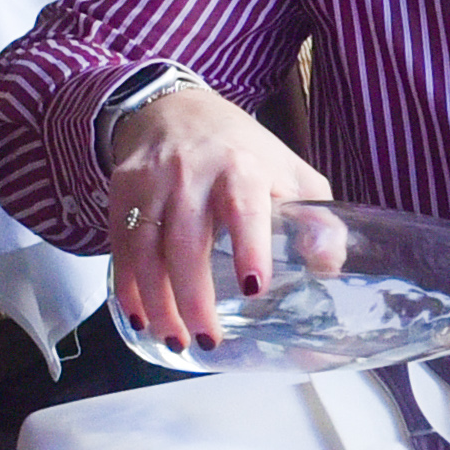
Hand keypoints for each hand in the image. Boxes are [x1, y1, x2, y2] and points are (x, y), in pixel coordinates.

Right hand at [100, 74, 347, 346]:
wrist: (178, 110)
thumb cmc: (244, 153)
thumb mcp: (291, 173)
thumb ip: (317, 218)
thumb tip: (329, 268)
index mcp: (242, 168)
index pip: (243, 208)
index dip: (249, 248)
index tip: (253, 288)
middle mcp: (191, 172)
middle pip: (185, 241)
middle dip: (192, 296)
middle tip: (206, 339)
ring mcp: (152, 181)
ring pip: (146, 248)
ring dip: (157, 301)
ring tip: (174, 340)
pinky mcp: (123, 191)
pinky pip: (120, 245)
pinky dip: (127, 286)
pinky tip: (140, 317)